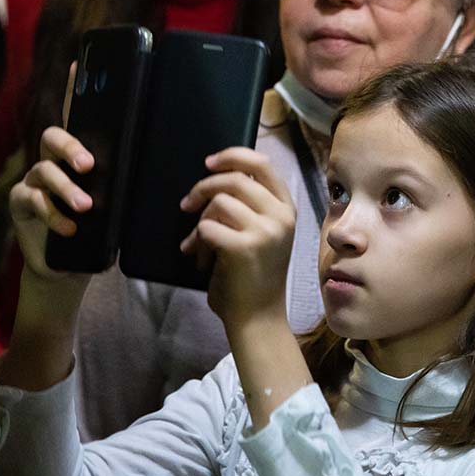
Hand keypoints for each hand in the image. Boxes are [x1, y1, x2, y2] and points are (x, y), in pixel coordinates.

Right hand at [7, 125, 94, 283]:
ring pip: (43, 170)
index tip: (96, 149)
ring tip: (84, 205)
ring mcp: (32, 183)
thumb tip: (128, 183)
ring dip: (65, 187)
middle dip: (70, 148)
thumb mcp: (104, 213)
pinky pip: (33, 200)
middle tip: (88, 165)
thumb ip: (109, 194)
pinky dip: (53, 215)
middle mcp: (49, 166)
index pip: (73, 136)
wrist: (66, 270)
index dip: (79, 134)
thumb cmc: (90, 234)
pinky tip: (69, 228)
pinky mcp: (19, 204)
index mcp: (70, 162)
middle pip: (50, 139)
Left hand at [180, 148, 295, 328]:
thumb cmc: (253, 277)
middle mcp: (281, 216)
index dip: (232, 156)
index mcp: (287, 209)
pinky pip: (206, 228)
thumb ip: (249, 206)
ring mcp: (265, 232)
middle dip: (203, 187)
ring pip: (218, 203)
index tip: (209, 163)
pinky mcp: (245, 248)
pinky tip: (199, 260)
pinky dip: (195, 242)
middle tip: (187, 204)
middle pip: (235, 179)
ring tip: (197, 245)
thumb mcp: (262, 234)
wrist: (257, 319)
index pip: (262, 164)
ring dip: (199, 223)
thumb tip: (216, 180)